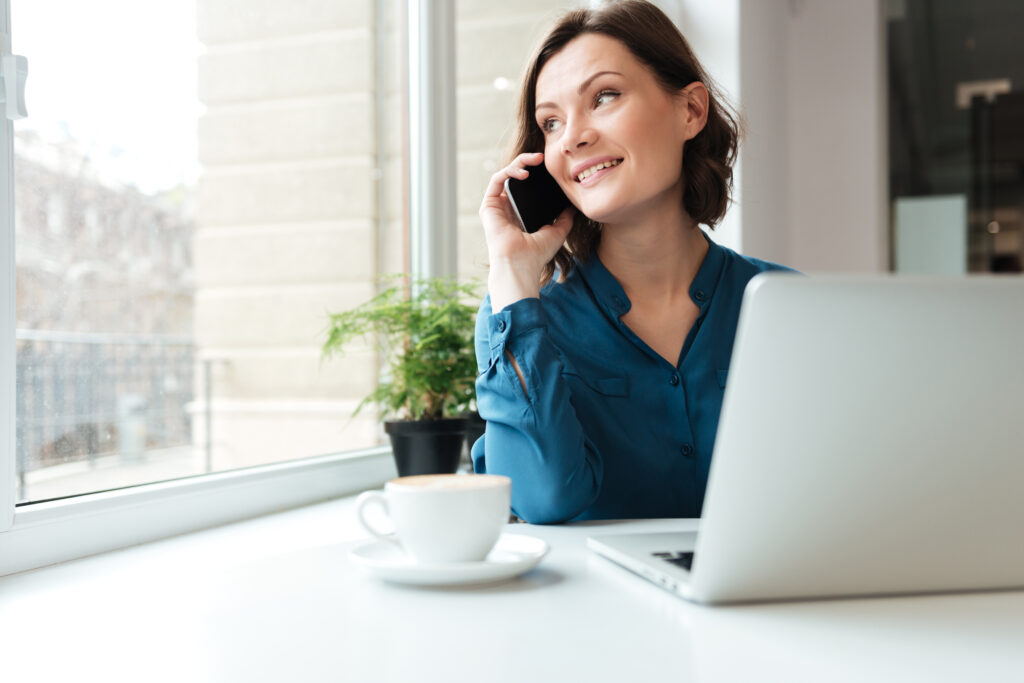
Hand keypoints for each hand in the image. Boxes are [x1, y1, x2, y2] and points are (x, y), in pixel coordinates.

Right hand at [480, 152, 574, 310]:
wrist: (521, 264)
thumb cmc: (537, 253)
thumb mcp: (558, 231)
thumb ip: (565, 218)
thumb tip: (573, 205)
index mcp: (521, 213)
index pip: (527, 186)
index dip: (537, 173)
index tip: (551, 167)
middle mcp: (507, 207)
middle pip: (516, 176)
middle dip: (528, 162)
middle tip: (543, 157)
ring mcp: (497, 206)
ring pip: (506, 174)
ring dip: (520, 162)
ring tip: (536, 160)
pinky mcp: (488, 205)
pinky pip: (497, 179)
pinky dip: (510, 171)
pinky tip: (524, 172)